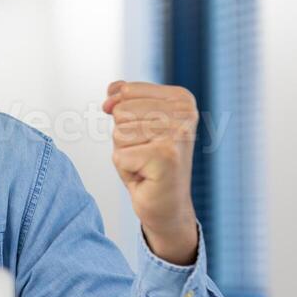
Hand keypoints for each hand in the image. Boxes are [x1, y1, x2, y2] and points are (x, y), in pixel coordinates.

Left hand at [102, 81, 199, 265]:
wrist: (167, 205)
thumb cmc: (148, 163)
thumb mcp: (132, 123)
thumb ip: (121, 99)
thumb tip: (111, 91)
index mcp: (180, 98)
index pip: (125, 91)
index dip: (123, 118)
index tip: (145, 137)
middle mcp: (185, 113)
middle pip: (120, 112)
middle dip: (123, 138)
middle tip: (144, 154)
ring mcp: (178, 134)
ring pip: (119, 133)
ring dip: (124, 153)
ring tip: (145, 164)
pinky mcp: (166, 156)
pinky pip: (119, 155)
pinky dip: (125, 170)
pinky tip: (146, 176)